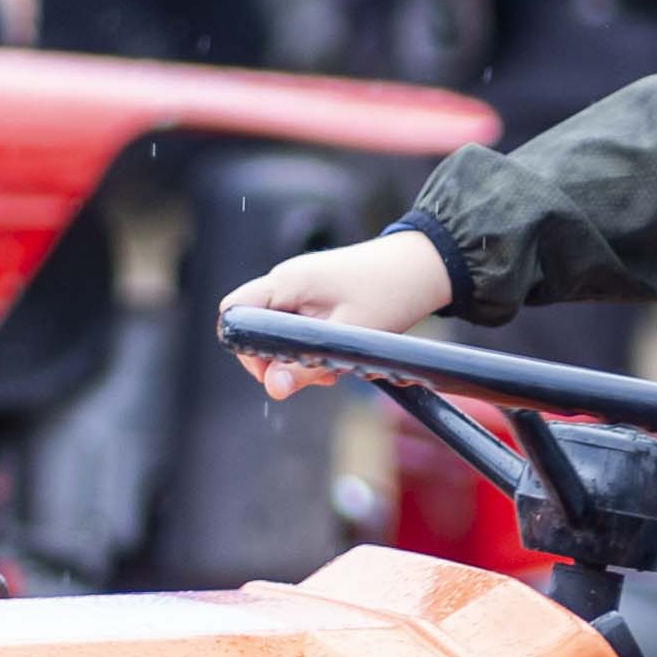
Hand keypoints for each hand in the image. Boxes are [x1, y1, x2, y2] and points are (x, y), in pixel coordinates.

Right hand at [229, 229, 452, 395]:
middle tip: (316, 376)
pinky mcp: (316, 295)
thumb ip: (306, 366)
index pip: (234, 313)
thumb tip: (272, 390)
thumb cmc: (389, 293)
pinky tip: (341, 355)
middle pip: (255, 328)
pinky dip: (314, 347)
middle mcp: (286, 280)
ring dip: (300, 358)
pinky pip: (299, 327)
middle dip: (278, 361)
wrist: (423, 267)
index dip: (243, 349)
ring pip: (279, 333)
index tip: (273, 372)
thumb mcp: (348, 340)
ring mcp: (300, 287)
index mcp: (286, 282)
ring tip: (336, 367)